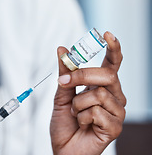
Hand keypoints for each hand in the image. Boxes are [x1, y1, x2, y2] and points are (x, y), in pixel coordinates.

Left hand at [50, 32, 125, 154]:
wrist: (63, 148)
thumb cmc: (65, 123)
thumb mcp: (61, 94)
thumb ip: (65, 73)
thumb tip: (62, 49)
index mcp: (102, 86)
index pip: (112, 64)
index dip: (113, 48)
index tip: (106, 34)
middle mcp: (114, 96)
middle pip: (106, 75)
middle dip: (81, 76)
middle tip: (64, 82)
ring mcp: (117, 112)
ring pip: (99, 94)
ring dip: (77, 104)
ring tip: (75, 113)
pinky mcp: (115, 127)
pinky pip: (96, 112)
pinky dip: (81, 117)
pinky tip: (82, 124)